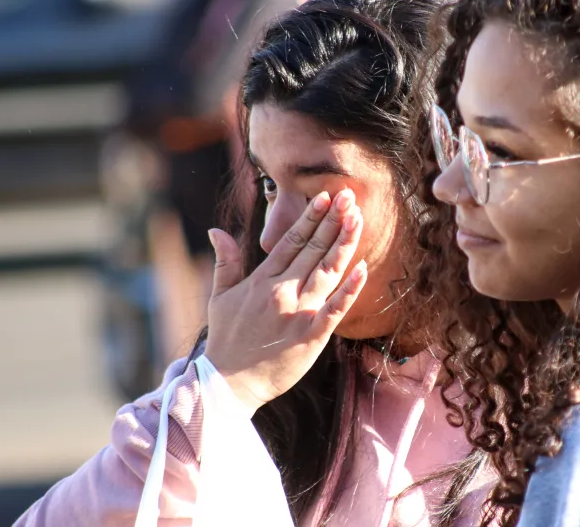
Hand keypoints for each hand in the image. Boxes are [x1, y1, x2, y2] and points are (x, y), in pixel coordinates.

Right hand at [204, 189, 366, 413]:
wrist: (229, 384)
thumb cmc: (227, 340)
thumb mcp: (219, 297)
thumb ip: (225, 262)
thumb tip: (216, 230)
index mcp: (261, 280)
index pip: (291, 240)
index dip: (310, 217)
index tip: (325, 196)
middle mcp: (281, 292)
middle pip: (313, 249)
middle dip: (333, 220)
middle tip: (350, 196)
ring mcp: (298, 313)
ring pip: (327, 271)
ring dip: (344, 243)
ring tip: (358, 218)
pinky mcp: (311, 336)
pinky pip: (335, 308)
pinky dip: (350, 288)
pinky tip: (363, 268)